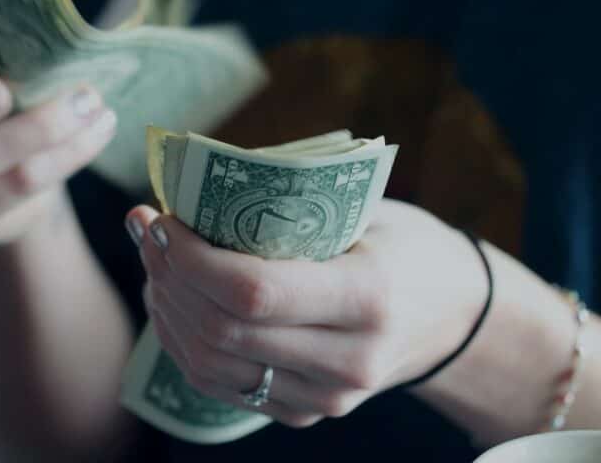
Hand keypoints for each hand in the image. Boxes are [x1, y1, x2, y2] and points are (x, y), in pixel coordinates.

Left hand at [130, 198, 487, 427]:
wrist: (454, 315)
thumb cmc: (403, 244)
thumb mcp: (364, 211)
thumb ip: (290, 206)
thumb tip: (192, 187)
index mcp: (368, 297)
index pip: (253, 291)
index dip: (191, 258)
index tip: (162, 218)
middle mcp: (348, 360)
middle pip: (223, 331)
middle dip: (168, 276)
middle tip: (146, 230)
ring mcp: (327, 397)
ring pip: (211, 365)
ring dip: (167, 309)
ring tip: (154, 261)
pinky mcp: (305, 413)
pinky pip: (221, 385)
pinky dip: (183, 341)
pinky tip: (172, 300)